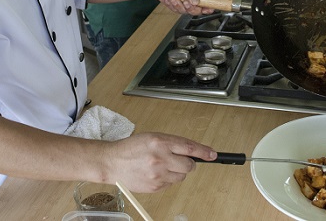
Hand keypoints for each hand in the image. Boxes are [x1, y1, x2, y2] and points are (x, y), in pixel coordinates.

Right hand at [102, 132, 216, 192]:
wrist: (112, 162)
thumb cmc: (131, 148)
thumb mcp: (152, 137)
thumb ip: (171, 143)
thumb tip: (192, 151)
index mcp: (160, 142)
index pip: (188, 147)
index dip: (203, 152)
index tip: (213, 155)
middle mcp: (160, 158)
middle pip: (189, 165)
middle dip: (188, 163)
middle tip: (178, 160)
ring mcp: (157, 174)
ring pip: (181, 176)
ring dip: (176, 171)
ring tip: (161, 166)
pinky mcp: (155, 187)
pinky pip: (170, 184)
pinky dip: (166, 179)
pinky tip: (154, 173)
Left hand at [150, 0, 214, 14]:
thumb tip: (196, 1)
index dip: (210, 4)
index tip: (209, 9)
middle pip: (199, 8)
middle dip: (192, 8)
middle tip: (186, 3)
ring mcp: (185, 1)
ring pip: (188, 11)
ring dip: (180, 6)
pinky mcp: (178, 5)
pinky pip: (178, 11)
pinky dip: (173, 6)